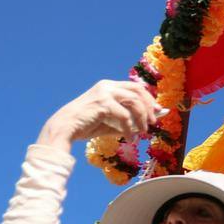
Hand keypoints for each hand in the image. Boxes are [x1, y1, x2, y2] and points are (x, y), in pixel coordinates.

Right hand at [39, 80, 162, 149]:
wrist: (64, 128)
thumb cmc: (85, 125)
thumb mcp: (110, 121)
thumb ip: (127, 120)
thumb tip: (147, 124)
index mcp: (108, 86)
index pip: (135, 87)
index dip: (149, 99)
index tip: (158, 111)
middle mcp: (107, 86)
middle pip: (138, 90)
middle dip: (149, 106)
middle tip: (153, 122)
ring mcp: (104, 93)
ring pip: (134, 102)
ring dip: (142, 118)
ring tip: (143, 132)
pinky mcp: (103, 103)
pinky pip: (125, 116)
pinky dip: (130, 128)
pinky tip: (130, 138)